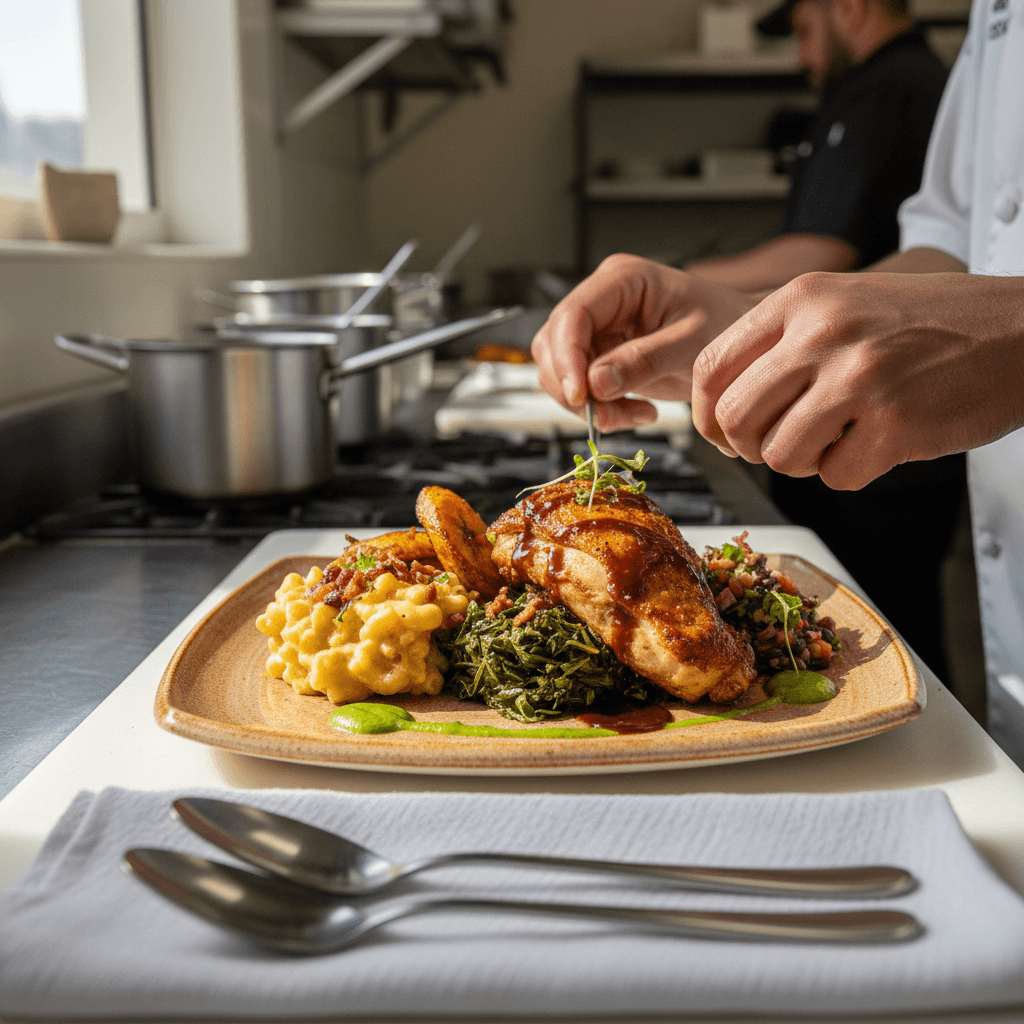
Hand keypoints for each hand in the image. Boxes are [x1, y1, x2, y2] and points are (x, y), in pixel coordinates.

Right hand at [531, 254, 755, 432]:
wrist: (740, 345)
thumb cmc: (727, 328)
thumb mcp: (692, 345)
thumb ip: (644, 361)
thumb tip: (595, 383)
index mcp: (622, 280)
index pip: (573, 314)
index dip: (567, 357)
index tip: (581, 396)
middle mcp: (602, 301)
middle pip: (554, 344)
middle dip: (574, 387)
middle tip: (609, 415)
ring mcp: (598, 330)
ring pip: (559, 371)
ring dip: (587, 404)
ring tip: (633, 415)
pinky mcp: (600, 358)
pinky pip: (581, 389)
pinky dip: (602, 410)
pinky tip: (639, 411)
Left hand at [690, 270, 1023, 489]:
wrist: (1022, 329)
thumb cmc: (931, 323)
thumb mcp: (843, 304)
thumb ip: (780, 345)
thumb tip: (720, 407)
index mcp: (802, 299)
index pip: (711, 366)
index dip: (705, 413)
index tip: (721, 434)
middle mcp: (823, 332)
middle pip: (734, 417)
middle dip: (749, 446)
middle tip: (779, 444)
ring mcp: (859, 378)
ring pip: (777, 455)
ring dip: (801, 462)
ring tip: (836, 439)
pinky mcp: (895, 424)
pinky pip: (834, 477)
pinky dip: (850, 471)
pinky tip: (877, 443)